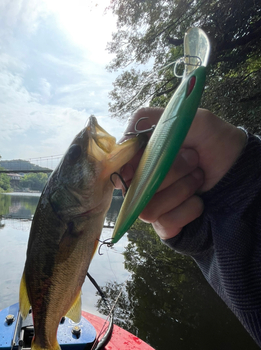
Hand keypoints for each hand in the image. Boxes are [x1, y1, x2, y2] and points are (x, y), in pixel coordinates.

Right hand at [117, 108, 246, 238]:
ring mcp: (152, 204)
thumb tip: (122, 141)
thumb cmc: (213, 142)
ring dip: (181, 190)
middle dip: (170, 172)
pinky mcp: (165, 224)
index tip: (145, 161)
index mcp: (141, 158)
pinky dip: (188, 209)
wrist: (238, 169)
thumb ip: (148, 119)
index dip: (128, 165)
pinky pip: (165, 222)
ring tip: (198, 178)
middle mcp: (142, 183)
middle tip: (192, 159)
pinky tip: (199, 200)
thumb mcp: (187, 117)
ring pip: (148, 208)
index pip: (118, 166)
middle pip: (135, 188)